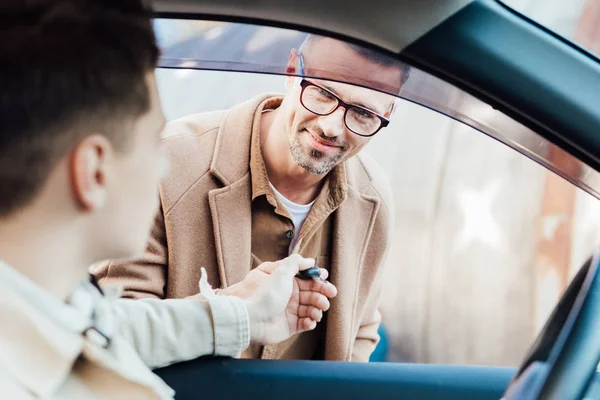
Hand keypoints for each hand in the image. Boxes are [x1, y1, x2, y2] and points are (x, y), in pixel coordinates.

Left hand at [221, 254, 336, 344]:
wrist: (254, 318)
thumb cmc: (268, 294)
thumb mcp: (281, 272)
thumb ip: (296, 262)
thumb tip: (310, 261)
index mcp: (289, 283)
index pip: (309, 280)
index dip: (319, 280)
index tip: (325, 279)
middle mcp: (291, 296)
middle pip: (313, 294)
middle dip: (322, 294)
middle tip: (330, 295)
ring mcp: (291, 311)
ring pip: (312, 309)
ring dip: (318, 309)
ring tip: (317, 311)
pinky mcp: (291, 326)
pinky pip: (306, 324)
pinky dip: (311, 322)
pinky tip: (310, 321)